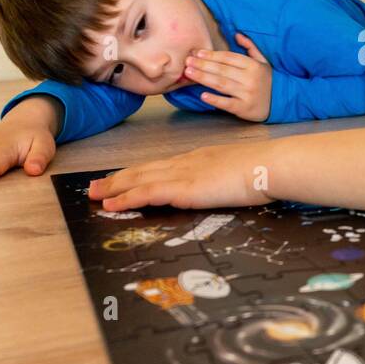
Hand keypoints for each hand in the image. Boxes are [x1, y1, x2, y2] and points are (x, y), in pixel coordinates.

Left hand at [86, 141, 272, 210]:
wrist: (271, 165)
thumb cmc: (264, 170)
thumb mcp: (239, 172)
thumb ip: (225, 178)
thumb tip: (223, 186)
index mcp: (199, 158)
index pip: (161, 166)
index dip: (138, 172)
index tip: (122, 178)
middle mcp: (186, 162)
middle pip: (144, 170)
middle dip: (118, 179)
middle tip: (95, 186)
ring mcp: (184, 174)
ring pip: (140, 179)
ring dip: (114, 188)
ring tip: (94, 195)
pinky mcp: (184, 188)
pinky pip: (148, 193)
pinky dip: (127, 198)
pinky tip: (112, 204)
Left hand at [183, 31, 272, 121]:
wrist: (281, 102)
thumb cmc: (267, 80)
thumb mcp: (263, 61)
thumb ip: (250, 47)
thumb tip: (237, 34)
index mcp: (253, 66)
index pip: (229, 58)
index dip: (213, 55)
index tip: (198, 53)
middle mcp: (250, 79)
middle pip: (222, 70)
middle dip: (203, 65)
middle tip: (187, 61)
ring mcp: (247, 94)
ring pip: (222, 84)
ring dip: (204, 78)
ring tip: (189, 73)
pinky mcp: (244, 108)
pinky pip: (227, 103)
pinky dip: (215, 99)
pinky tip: (203, 95)